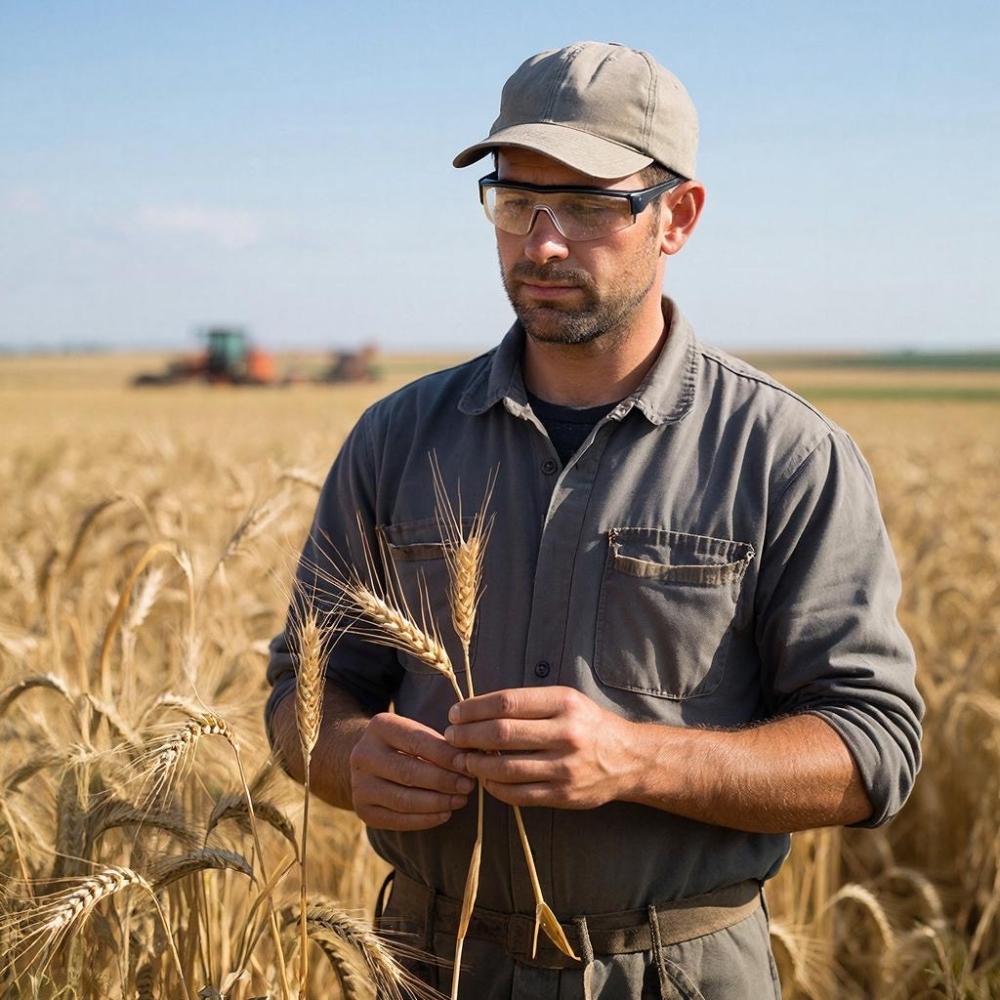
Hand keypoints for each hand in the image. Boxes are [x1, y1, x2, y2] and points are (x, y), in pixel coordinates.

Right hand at [349, 713, 473, 829]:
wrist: (370, 761)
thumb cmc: (405, 745)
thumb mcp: (417, 733)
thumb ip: (440, 744)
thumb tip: (468, 761)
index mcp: (380, 727)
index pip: (416, 741)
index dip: (445, 755)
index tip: (468, 764)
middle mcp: (363, 755)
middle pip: (408, 772)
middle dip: (443, 781)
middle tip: (468, 785)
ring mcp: (360, 785)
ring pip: (403, 800)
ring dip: (437, 802)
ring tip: (460, 800)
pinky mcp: (363, 810)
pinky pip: (397, 820)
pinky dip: (424, 819)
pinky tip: (445, 814)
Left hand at [444, 687, 634, 809]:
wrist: (628, 759)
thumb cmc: (588, 724)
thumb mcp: (566, 700)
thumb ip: (528, 704)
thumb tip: (477, 710)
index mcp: (563, 703)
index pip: (506, 703)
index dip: (474, 709)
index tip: (455, 713)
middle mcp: (565, 733)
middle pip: (501, 734)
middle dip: (467, 735)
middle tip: (451, 736)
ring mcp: (565, 767)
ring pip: (504, 768)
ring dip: (475, 764)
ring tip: (462, 759)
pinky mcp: (563, 795)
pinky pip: (517, 794)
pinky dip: (493, 787)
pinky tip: (484, 779)